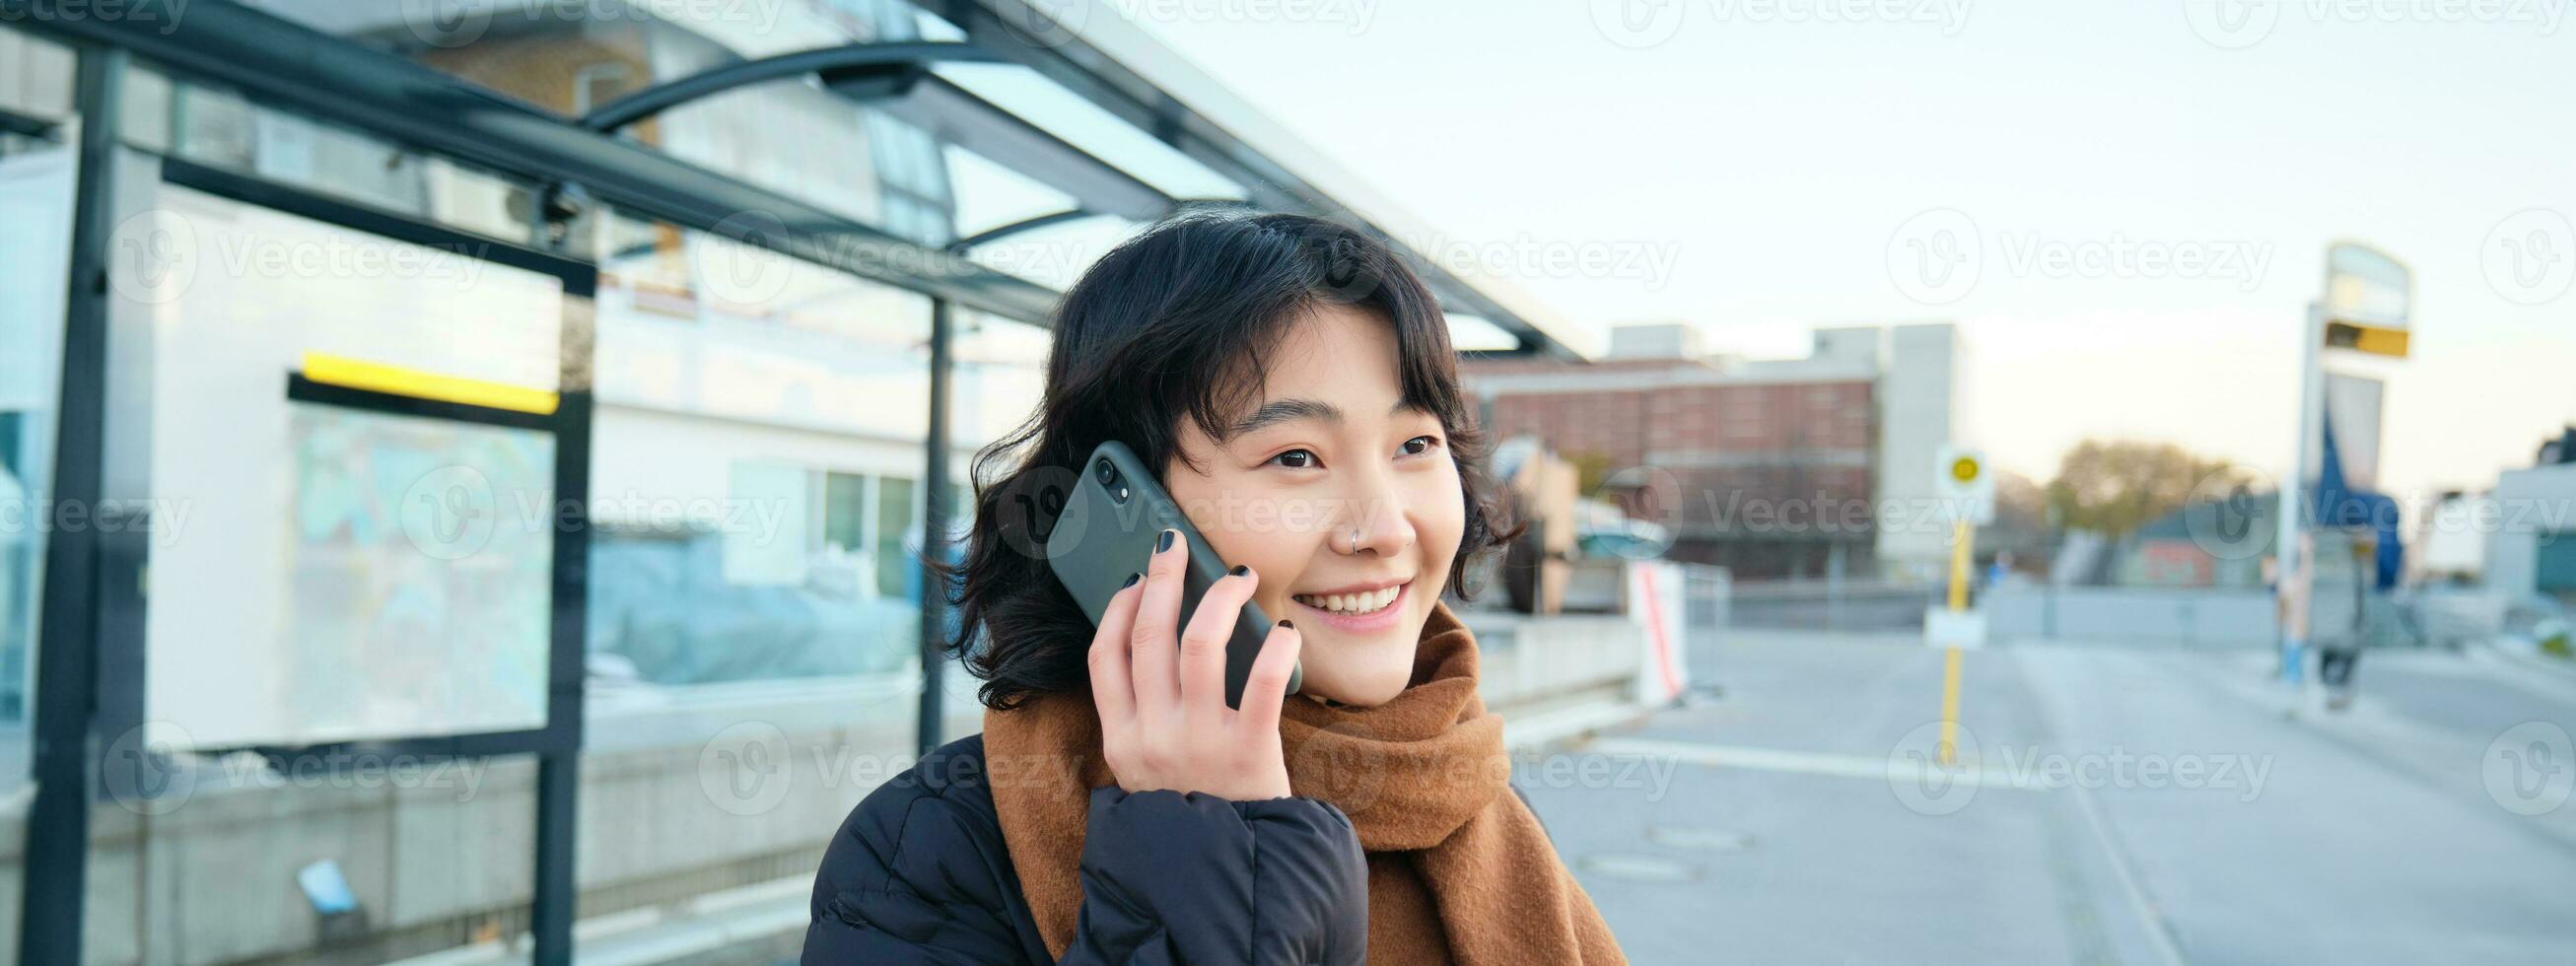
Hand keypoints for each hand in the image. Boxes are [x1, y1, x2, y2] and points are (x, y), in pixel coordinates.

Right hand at [1088, 527, 1301, 800]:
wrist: (1231, 875)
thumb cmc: (1196, 809)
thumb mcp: (1148, 768)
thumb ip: (1147, 713)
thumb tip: (1164, 631)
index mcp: (1121, 740)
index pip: (1104, 656)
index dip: (1117, 608)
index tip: (1134, 579)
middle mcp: (1153, 737)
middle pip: (1150, 635)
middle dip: (1163, 577)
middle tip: (1177, 543)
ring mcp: (1200, 743)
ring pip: (1201, 644)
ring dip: (1219, 598)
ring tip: (1238, 576)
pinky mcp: (1251, 752)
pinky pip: (1264, 683)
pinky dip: (1276, 649)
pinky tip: (1283, 631)